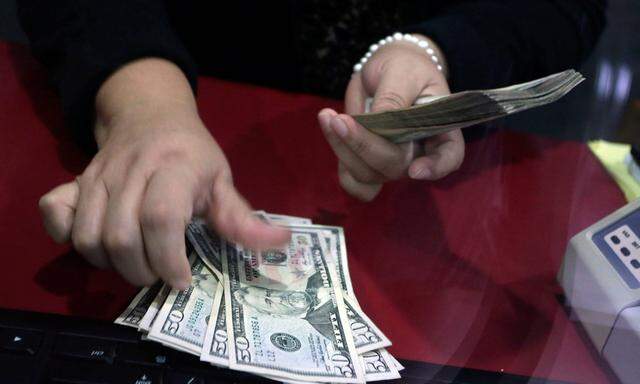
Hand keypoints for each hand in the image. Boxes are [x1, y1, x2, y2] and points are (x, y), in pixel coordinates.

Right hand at [38, 59, 289, 289]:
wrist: (151, 115)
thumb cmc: (193, 154)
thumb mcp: (223, 180)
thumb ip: (243, 217)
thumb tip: (283, 241)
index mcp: (175, 168)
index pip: (161, 217)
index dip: (169, 259)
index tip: (182, 280)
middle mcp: (131, 171)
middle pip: (121, 236)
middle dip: (142, 271)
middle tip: (161, 275)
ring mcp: (97, 176)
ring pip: (88, 236)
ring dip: (111, 264)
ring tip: (136, 263)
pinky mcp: (75, 181)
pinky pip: (55, 213)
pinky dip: (68, 237)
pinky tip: (96, 244)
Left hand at [319, 35, 464, 200]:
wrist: (388, 69)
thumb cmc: (405, 67)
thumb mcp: (402, 72)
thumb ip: (394, 97)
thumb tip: (380, 120)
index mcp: (441, 130)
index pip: (449, 157)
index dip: (435, 168)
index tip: (416, 171)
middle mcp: (418, 153)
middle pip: (395, 166)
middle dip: (364, 145)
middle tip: (339, 119)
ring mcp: (391, 162)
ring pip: (368, 174)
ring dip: (343, 148)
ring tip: (328, 116)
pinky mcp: (367, 163)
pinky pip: (352, 179)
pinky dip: (339, 158)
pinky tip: (330, 128)